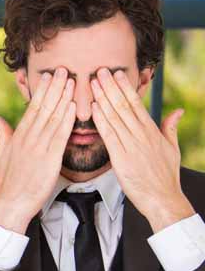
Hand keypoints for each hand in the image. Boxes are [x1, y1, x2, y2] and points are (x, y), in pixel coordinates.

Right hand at [0, 67, 76, 233]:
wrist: (10, 203)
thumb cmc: (8, 182)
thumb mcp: (1, 155)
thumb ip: (3, 135)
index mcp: (18, 136)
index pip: (32, 108)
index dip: (42, 91)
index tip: (49, 76)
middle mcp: (28, 138)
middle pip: (43, 107)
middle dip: (54, 87)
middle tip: (64, 69)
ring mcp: (38, 147)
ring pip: (53, 117)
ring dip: (63, 98)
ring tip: (72, 81)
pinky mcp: (49, 159)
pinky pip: (60, 136)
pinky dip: (67, 120)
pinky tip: (74, 107)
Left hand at [90, 68, 193, 230]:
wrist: (163, 199)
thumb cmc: (166, 176)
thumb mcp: (172, 148)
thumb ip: (170, 128)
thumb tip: (177, 111)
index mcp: (152, 131)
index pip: (136, 104)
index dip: (125, 88)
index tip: (116, 74)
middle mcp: (141, 135)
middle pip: (123, 106)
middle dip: (111, 87)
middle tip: (99, 71)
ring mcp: (132, 146)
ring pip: (115, 117)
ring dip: (103, 99)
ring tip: (94, 84)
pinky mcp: (122, 158)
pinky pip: (110, 136)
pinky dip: (101, 121)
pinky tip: (93, 108)